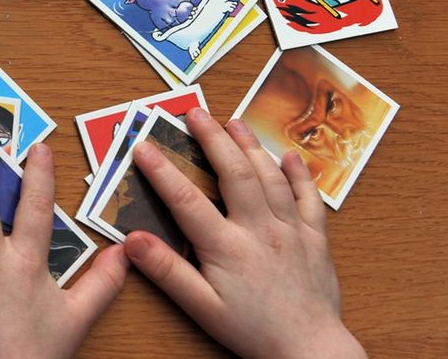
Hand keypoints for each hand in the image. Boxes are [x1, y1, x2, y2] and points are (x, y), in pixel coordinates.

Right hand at [125, 107, 364, 358]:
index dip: (161, 170)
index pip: (186, 199)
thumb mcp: (201, 308)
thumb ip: (167, 271)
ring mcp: (290, 230)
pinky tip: (289, 156)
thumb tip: (133, 240)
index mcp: (227, 246)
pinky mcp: (315, 238)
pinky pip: (309, 198)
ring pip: (270, 176)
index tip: (142, 146)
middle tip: (194, 112)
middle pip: (233, 172)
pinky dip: (299, 174)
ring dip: (250, 145)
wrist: (310, 350)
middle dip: (211, 138)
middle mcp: (260, 229)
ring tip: (233, 122)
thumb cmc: (253, 331)